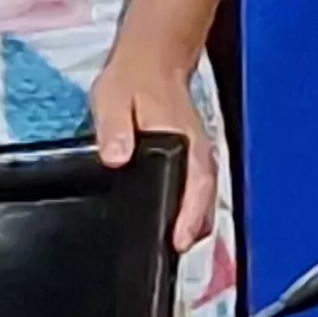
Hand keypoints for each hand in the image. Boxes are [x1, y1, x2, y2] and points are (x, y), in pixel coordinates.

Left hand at [92, 42, 219, 251]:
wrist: (151, 59)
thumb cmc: (132, 80)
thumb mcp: (112, 99)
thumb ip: (114, 129)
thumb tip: (116, 157)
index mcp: (182, 140)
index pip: (196, 185)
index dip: (190, 217)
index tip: (180, 241)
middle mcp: (198, 152)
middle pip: (205, 200)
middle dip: (194, 230)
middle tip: (172, 256)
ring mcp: (197, 156)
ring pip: (204, 198)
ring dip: (194, 223)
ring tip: (172, 250)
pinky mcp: (191, 158)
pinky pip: (197, 190)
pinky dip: (191, 210)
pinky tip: (173, 223)